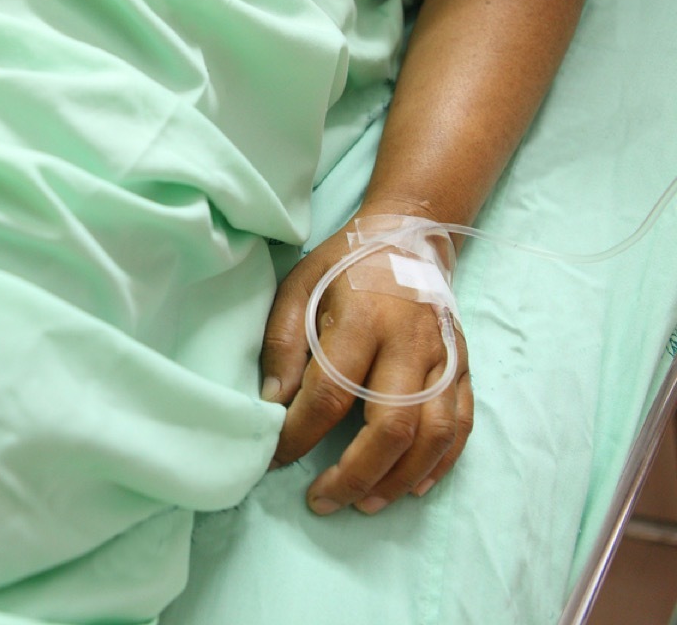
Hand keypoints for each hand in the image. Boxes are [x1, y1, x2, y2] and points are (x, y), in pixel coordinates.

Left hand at [260, 209, 472, 514]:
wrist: (410, 233)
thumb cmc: (345, 264)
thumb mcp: (298, 286)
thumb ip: (283, 344)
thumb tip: (273, 403)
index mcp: (364, 318)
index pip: (331, 392)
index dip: (301, 434)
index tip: (277, 458)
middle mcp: (411, 342)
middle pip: (391, 426)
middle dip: (355, 474)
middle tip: (323, 500)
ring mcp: (444, 357)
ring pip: (433, 435)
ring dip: (399, 479)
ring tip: (364, 503)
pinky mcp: (463, 366)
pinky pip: (461, 424)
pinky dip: (440, 463)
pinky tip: (413, 486)